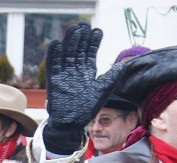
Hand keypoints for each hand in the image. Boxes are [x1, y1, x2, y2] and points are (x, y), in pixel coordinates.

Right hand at [44, 22, 124, 152]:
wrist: (71, 123)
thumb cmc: (86, 109)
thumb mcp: (102, 91)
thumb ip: (111, 78)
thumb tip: (123, 65)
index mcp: (87, 72)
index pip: (90, 53)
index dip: (93, 42)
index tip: (97, 31)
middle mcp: (75, 71)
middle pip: (77, 50)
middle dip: (80, 38)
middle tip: (83, 25)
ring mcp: (63, 75)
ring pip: (65, 54)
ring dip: (68, 42)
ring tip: (73, 29)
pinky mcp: (53, 81)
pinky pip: (52, 65)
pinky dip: (53, 55)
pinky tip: (55, 44)